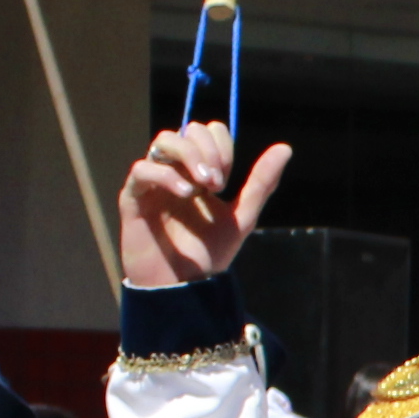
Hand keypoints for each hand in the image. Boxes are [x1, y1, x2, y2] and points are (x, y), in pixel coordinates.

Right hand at [118, 121, 290, 285]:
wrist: (184, 288)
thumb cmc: (210, 254)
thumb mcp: (243, 216)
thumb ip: (261, 182)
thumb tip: (285, 148)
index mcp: (199, 171)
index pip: (208, 131)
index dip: (222, 146)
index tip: (228, 180)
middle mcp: (175, 170)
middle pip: (188, 130)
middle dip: (208, 151)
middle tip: (218, 184)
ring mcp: (153, 182)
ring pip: (164, 140)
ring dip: (189, 156)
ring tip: (202, 187)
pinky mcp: (133, 198)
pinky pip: (142, 169)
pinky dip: (165, 175)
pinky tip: (185, 194)